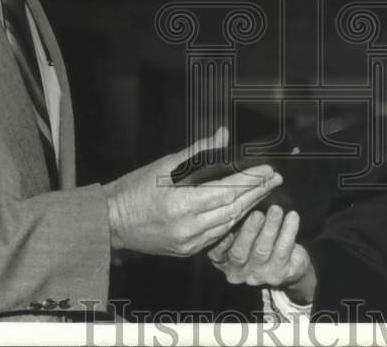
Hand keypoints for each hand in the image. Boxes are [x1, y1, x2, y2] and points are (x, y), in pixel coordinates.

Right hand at [103, 127, 281, 256]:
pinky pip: (217, 235)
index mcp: (182, 203)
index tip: (268, 169)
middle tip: (275, 178)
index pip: (227, 191)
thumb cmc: (136, 188)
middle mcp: (188, 227)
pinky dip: (231, 220)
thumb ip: (199, 151)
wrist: (111, 222)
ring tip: (264, 191)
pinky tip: (242, 209)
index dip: (251, 180)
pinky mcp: (186, 251)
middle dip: (257, 193)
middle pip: (233, 209)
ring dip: (248, 207)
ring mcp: (188, 243)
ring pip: (228, 224)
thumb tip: (224, 135)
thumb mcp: (165, 164)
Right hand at [207, 205, 316, 304]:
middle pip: (239, 253)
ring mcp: (260, 276)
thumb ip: (238, 224)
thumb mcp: (245, 235)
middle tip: (257, 214)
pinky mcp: (281, 274)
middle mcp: (240, 272)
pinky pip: (284, 252)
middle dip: (249, 231)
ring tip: (276, 210)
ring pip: (262, 251)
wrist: (290, 265)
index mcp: (226, 262)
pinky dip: (288, 232)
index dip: (220, 241)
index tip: (228, 223)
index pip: (217, 253)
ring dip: (270, 228)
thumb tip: (238, 201)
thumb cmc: (260, 241)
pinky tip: (292, 217)